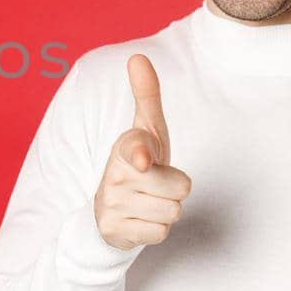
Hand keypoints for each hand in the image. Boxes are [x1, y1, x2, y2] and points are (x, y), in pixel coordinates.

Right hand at [94, 54, 192, 249]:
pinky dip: (156, 229)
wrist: (110, 209)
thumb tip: (138, 57)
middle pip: (181, 187)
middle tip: (156, 183)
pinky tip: (141, 219)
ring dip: (167, 209)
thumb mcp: (147, 130)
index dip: (142, 156)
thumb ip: (146, 95)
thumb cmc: (139, 163)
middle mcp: (115, 175)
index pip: (137, 149)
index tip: (142, 161)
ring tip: (149, 201)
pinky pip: (161, 233)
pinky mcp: (116, 230)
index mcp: (125, 147)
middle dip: (176, 188)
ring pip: (173, 211)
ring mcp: (113, 204)